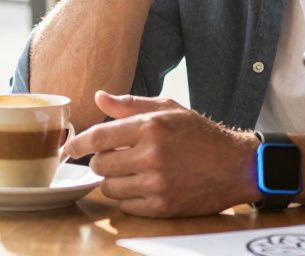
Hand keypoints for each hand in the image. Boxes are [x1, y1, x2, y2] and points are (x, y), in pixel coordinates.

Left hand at [63, 91, 255, 216]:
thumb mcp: (169, 109)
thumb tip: (99, 97)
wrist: (234, 166)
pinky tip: (143, 186)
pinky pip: (125, 206)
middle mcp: (151, 156)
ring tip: (132, 171)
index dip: (78, 143)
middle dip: (103, 160)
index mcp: (151, 127)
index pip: (99, 137)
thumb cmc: (200, 135)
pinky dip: (128, 197)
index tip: (69, 147)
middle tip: (117, 156)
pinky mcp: (162, 207)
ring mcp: (156, 184)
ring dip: (113, 180)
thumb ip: (131, 105)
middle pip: (100, 164)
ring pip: (109, 187)